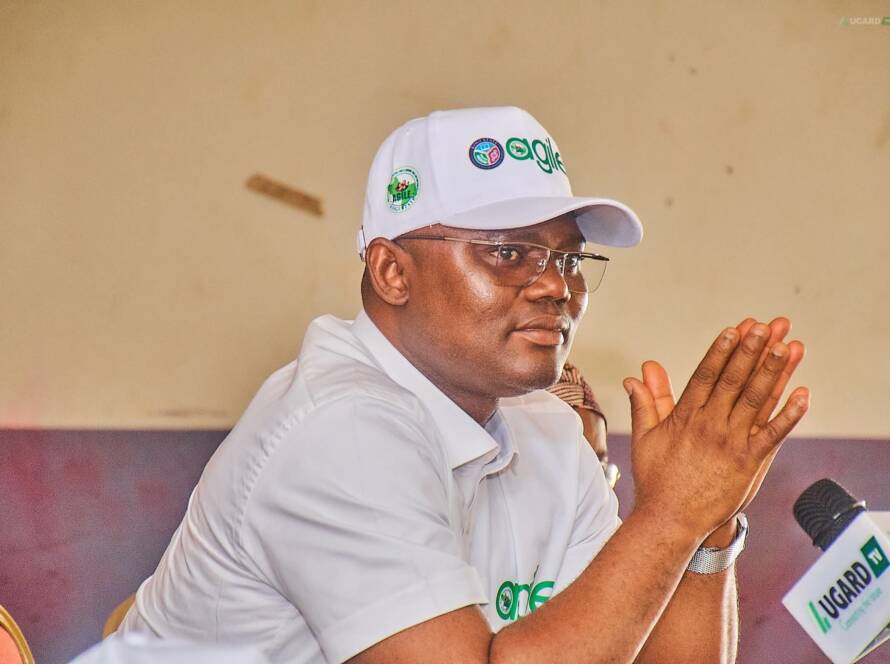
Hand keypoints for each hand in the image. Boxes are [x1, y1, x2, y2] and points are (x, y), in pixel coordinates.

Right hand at [623, 320, 809, 539]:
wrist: (670, 521)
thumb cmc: (656, 480)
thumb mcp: (645, 438)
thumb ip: (646, 403)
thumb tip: (636, 375)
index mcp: (685, 418)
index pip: (705, 375)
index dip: (721, 350)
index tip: (734, 328)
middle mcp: (710, 426)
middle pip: (734, 381)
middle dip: (751, 351)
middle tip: (767, 326)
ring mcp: (732, 444)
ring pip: (756, 401)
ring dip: (774, 372)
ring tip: (788, 347)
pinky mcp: (750, 463)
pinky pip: (773, 434)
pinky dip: (789, 414)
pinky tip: (803, 394)